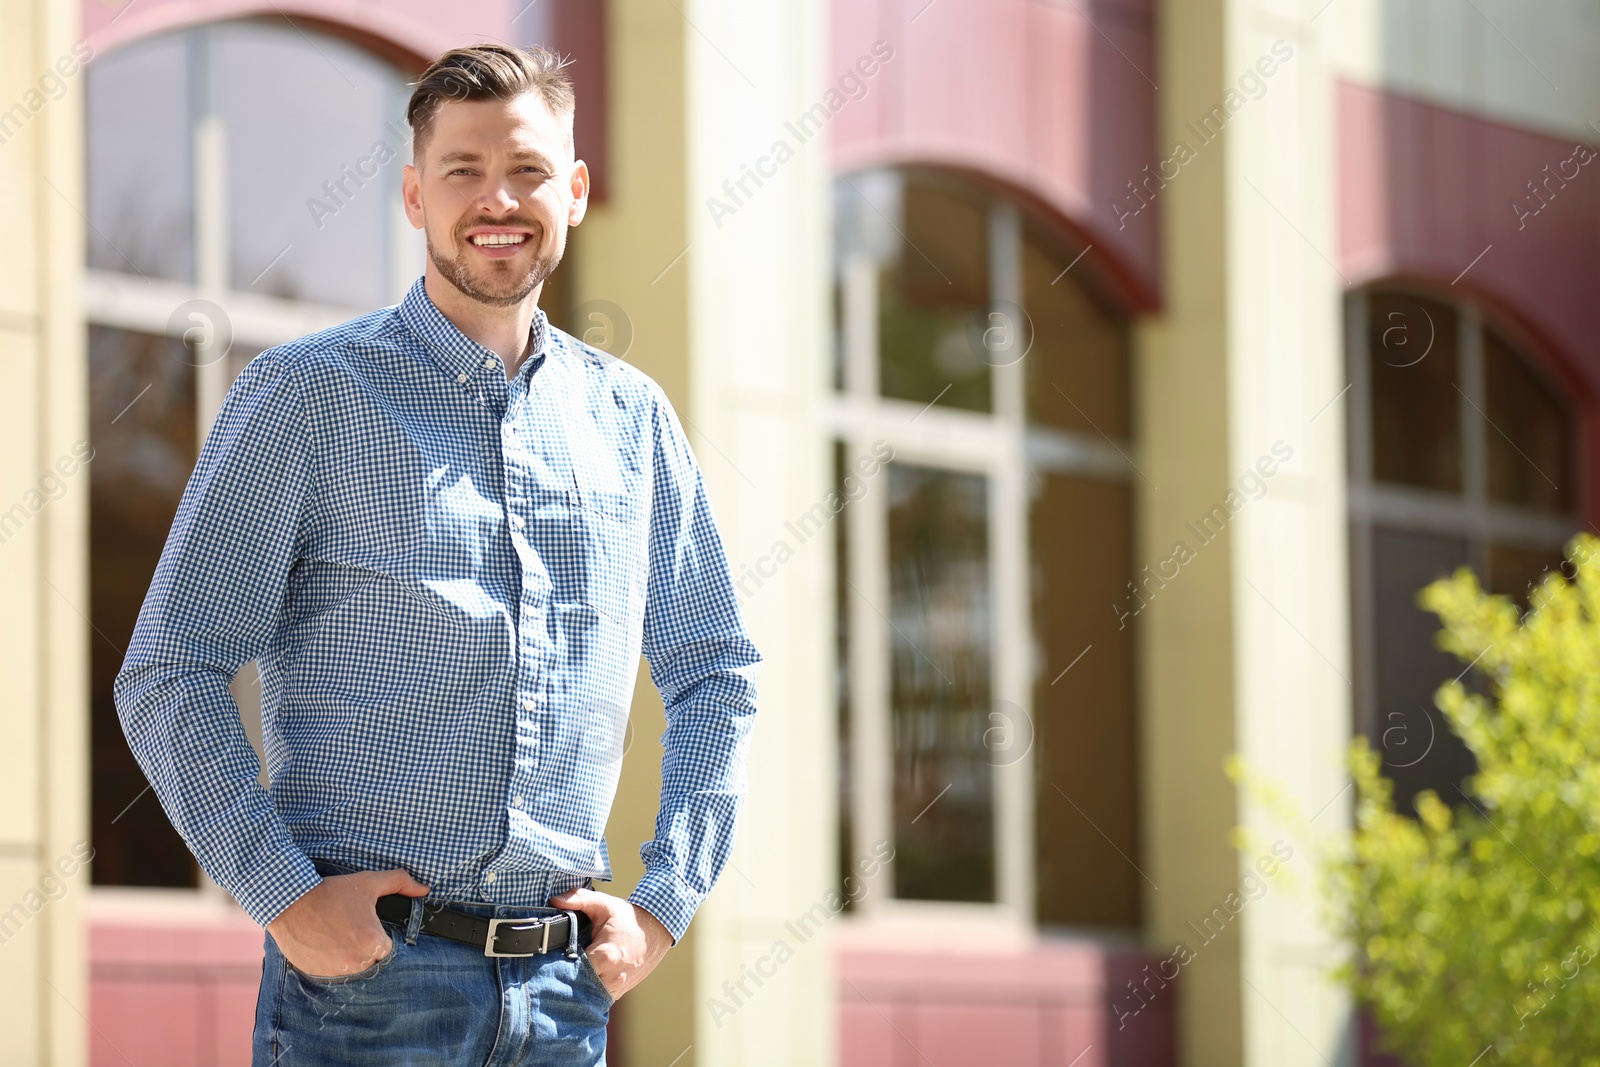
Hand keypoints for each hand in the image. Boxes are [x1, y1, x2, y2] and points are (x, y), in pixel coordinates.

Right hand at [267, 868, 428, 977]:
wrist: (291, 902)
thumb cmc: (331, 893)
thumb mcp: (369, 882)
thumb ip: (400, 883)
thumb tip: (424, 889)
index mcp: (373, 943)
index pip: (386, 950)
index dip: (377, 938)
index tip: (365, 928)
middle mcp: (356, 963)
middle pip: (370, 961)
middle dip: (363, 948)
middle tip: (349, 931)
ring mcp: (335, 972)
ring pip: (352, 969)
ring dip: (347, 957)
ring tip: (335, 937)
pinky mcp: (317, 975)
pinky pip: (332, 974)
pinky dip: (330, 963)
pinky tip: (324, 945)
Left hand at [549, 887, 672, 1000]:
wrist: (657, 931)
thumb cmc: (628, 918)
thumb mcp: (604, 904)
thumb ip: (578, 899)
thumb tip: (554, 900)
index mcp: (606, 956)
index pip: (572, 970)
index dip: (558, 964)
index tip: (550, 957)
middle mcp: (612, 977)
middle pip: (578, 986)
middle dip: (566, 978)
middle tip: (553, 967)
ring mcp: (617, 987)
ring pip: (588, 995)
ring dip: (578, 987)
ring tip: (567, 974)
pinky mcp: (620, 992)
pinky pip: (598, 997)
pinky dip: (589, 991)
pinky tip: (582, 980)